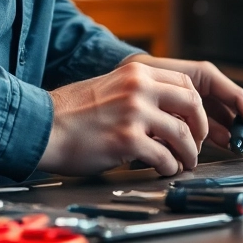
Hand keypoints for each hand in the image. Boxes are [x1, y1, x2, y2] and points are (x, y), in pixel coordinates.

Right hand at [37, 60, 207, 176]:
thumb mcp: (111, 86)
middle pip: (193, 106)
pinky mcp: (127, 140)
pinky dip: (169, 166)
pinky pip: (164, 156)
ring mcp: (134, 113)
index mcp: (136, 73)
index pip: (186, 84)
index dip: (197, 107)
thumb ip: (139, 92)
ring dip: (189, 154)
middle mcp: (139, 88)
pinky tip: (164, 169)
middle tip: (196, 144)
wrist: (42, 127)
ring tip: (183, 163)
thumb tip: (169, 112)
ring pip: (182, 134)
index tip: (195, 122)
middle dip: (200, 129)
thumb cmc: (71, 113)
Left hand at [123, 54, 242, 156]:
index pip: (236, 97)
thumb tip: (211, 131)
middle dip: (241, 131)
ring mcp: (196, 103)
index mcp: (205, 76)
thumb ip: (191, 103)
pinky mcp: (185, 116)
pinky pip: (204, 129)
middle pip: (231, 113)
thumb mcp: (172, 83)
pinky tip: (210, 151)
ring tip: (234, 154)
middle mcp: (205, 89)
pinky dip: (209, 140)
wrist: (122, 78)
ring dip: (227, 138)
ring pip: (219, 123)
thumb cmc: (146, 74)